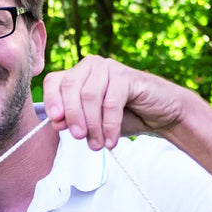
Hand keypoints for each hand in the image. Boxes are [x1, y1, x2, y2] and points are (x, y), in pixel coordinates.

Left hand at [42, 55, 184, 149]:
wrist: (159, 115)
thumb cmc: (123, 117)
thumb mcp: (92, 123)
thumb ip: (73, 121)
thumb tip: (56, 122)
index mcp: (78, 74)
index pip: (54, 81)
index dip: (51, 100)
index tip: (56, 122)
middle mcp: (91, 66)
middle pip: (70, 87)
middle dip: (73, 116)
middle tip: (79, 138)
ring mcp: (109, 68)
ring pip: (89, 96)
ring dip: (92, 125)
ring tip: (98, 145)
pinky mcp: (127, 76)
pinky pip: (110, 103)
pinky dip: (109, 126)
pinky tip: (111, 141)